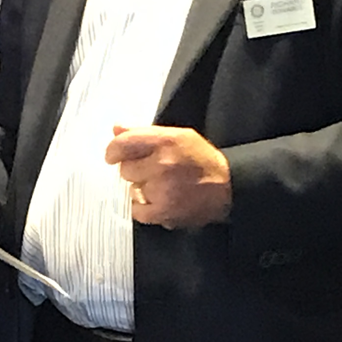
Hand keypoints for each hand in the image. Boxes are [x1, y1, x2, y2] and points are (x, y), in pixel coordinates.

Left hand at [105, 125, 230, 228]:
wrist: (228, 188)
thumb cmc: (202, 160)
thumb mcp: (177, 136)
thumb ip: (145, 133)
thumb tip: (117, 129)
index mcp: (165, 141)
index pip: (122, 144)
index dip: (114, 151)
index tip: (113, 156)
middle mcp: (162, 164)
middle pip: (125, 169)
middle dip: (135, 170)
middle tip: (151, 171)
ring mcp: (162, 189)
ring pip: (132, 190)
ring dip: (142, 189)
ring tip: (161, 186)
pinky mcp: (164, 212)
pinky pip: (137, 211)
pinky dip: (144, 208)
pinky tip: (159, 201)